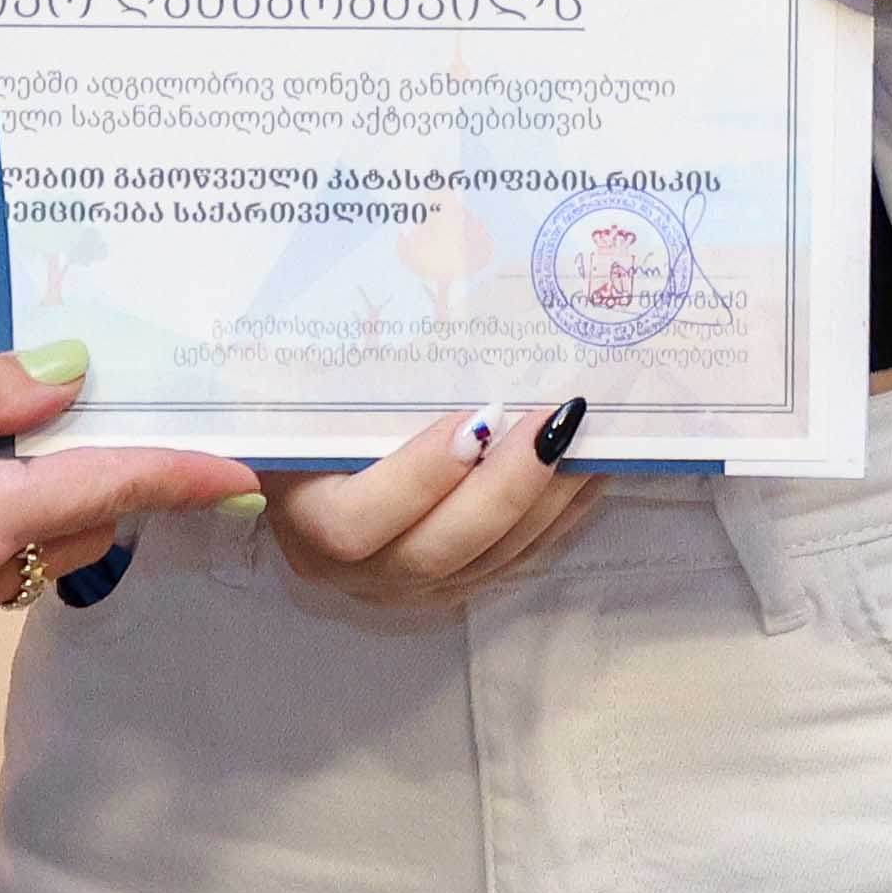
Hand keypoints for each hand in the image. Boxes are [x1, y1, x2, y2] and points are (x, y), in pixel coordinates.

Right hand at [265, 397, 602, 612]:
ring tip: (585, 438)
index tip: (476, 417)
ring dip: (546, 501)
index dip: (417, 479)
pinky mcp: (452, 587)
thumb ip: (342, 377)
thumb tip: (409, 304)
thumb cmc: (308, 414)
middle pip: (435, 551)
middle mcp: (355, 571)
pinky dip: (557, 518)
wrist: (313, 465)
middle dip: (505, 488)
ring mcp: (408, 588)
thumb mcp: (308, 394)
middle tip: (554, 421)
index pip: (353, 523)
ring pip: (485, 562)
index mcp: (303, 522)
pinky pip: (512, 562)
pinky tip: (588, 471)